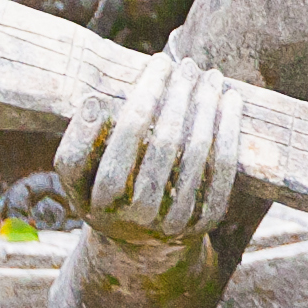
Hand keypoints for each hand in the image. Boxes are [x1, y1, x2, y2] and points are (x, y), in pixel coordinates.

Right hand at [50, 50, 245, 244]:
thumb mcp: (77, 178)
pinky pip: (223, 169)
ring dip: (207, 106)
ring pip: (197, 151)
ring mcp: (176, 220)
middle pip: (165, 140)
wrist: (138, 245)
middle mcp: (140, 214)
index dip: (146, 94)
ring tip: (210, 75)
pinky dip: (228, 131)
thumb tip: (93, 104)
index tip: (158, 62)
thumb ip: (76, 144)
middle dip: (179, 95)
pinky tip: (231, 100)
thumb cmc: (103, 193)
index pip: (126, 133)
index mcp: (103, 198)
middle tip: (187, 64)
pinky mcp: (206, 221)